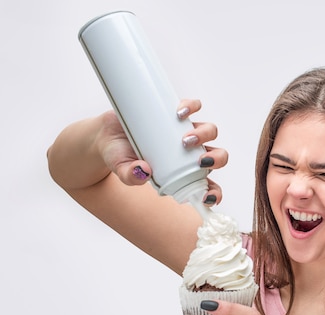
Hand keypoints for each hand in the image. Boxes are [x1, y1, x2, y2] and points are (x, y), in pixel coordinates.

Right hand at [95, 99, 227, 204]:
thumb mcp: (122, 171)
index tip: (208, 197)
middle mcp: (190, 153)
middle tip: (199, 161)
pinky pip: (193, 106)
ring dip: (205, 134)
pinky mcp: (176, 112)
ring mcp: (185, 131)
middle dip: (216, 159)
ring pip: (210, 131)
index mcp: (184, 173)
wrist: (107, 135)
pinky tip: (180, 113)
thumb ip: (131, 176)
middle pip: (217, 155)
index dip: (214, 192)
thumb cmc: (120, 158)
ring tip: (185, 139)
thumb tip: (143, 171)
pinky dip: (192, 107)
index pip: (208, 185)